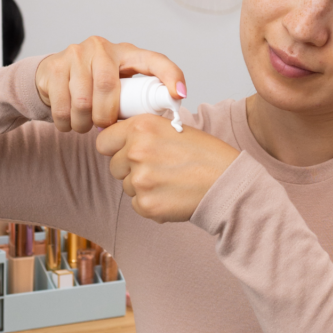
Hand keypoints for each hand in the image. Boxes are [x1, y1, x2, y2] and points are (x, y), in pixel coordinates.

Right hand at [36, 36, 185, 132]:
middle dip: (106, 115)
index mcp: (127, 53)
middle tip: (104, 127)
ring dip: (84, 123)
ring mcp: (76, 54)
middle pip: (108, 87)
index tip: (179, 95)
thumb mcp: (120, 87)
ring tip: (85, 125)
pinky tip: (69, 122)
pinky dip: (66, 123)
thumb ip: (137, 99)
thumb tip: (161, 125)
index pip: (154, 60)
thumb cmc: (94, 85)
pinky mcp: (54, 66)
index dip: (170, 76)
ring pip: (82, 100)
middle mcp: (102, 47)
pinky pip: (61, 105)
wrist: (52, 77)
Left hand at [96, 114, 238, 221]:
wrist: (228, 182)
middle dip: (131, 169)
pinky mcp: (146, 204)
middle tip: (160, 168)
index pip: (104, 140)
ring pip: (127, 186)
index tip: (124, 152)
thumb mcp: (173, 128)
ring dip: (144, 187)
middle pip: (114, 166)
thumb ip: (144, 133)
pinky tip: (172, 195)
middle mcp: (136, 151)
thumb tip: (119, 141)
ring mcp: (140, 180)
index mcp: (142, 127)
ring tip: (171, 181)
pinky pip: (137, 205)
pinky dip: (152, 204)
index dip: (115, 147)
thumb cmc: (207, 155)